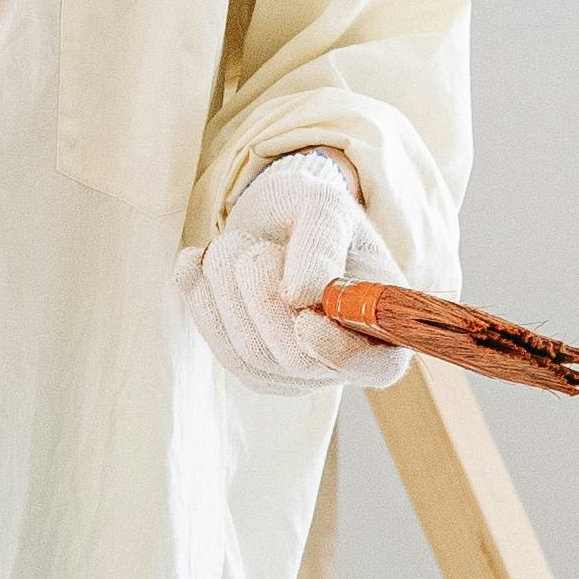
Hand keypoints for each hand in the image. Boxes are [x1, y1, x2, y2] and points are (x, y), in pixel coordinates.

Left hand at [180, 148, 396, 388]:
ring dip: (226, 288)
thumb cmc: (310, 213)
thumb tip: (302, 296)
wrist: (272, 220)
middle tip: (248, 247)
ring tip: (230, 244)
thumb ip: (321, 245)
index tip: (304, 320)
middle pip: (294, 359)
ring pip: (249, 353)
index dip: (338, 351)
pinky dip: (200, 296)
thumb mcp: (324, 207)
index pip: (375, 366)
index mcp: (383, 323)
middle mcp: (344, 358)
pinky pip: (219, 345)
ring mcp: (296, 371)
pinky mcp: (252, 366)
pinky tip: (196, 262)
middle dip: (260, 296)